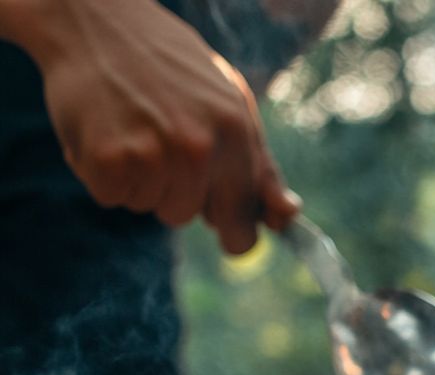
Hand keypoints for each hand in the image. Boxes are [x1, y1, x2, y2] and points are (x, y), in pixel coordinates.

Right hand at [12, 0, 298, 252]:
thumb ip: (260, 166)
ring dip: (137, 180)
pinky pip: (111, 196)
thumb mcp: (229, 105)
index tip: (234, 240)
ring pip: (147, 206)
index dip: (238, 234)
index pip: (243, 214)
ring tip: (131, 129)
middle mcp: (197, 145)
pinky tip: (104, 131)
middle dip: (172, 191)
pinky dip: (102, 174)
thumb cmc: (170, 68)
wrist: (94, 19)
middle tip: (157, 143)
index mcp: (234, 130)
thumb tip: (288, 217)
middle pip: (185, 215)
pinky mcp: (107, 158)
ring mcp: (152, 153)